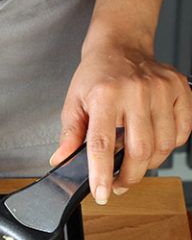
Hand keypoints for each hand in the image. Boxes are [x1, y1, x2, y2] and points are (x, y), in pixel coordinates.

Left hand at [50, 45, 191, 203]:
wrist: (121, 45)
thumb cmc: (96, 75)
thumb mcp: (73, 103)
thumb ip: (69, 135)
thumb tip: (61, 160)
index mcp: (105, 95)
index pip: (102, 144)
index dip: (102, 174)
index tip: (101, 193)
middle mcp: (136, 92)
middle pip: (139, 151)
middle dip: (128, 177)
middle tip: (118, 185)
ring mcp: (162, 90)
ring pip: (163, 146)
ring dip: (148, 165)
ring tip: (133, 164)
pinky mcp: (180, 90)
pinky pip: (182, 132)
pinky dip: (169, 147)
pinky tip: (152, 145)